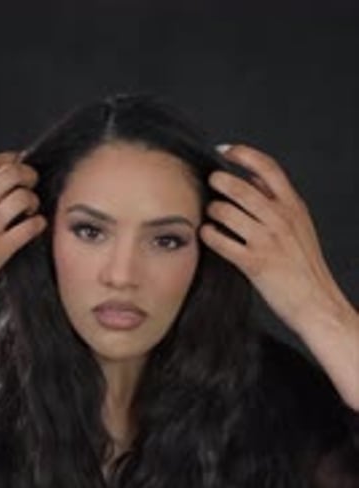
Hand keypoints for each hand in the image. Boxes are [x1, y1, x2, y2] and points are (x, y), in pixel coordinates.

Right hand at [0, 151, 46, 324]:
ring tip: (31, 211)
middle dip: (28, 175)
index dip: (11, 159)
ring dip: (33, 200)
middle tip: (32, 185)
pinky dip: (39, 224)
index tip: (21, 163)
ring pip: (21, 196)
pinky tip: (37, 227)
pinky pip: (28, 228)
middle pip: (9, 173)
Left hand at [198, 144, 339, 335]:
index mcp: (293, 206)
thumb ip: (279, 201)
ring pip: (227, 212)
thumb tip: (253, 177)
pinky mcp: (254, 263)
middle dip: (219, 181)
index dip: (243, 155)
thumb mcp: (300, 225)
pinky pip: (221, 242)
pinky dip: (209, 235)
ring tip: (209, 212)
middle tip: (210, 181)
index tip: (225, 151)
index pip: (268, 168)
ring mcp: (267, 241)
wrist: (316, 301)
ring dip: (212, 209)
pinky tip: (205, 234)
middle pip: (241, 187)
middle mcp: (281, 219)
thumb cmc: (305, 266)